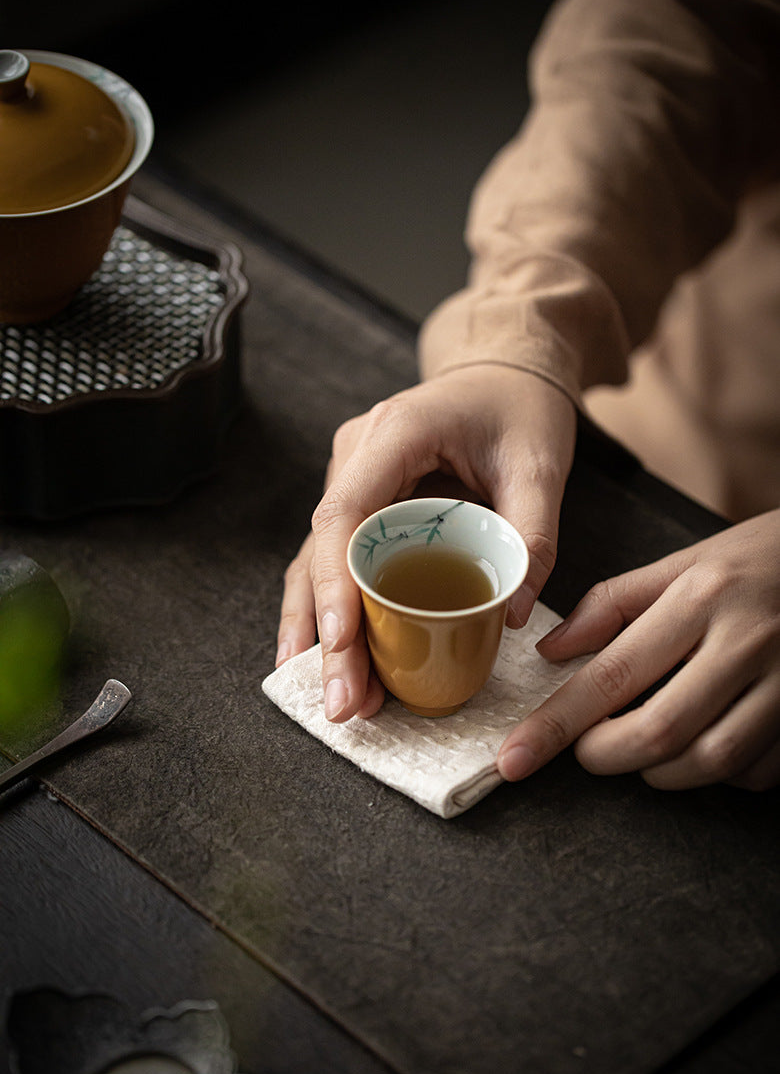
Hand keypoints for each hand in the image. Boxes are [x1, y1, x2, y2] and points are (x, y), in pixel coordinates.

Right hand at [277, 366, 576, 721]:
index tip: (342, 642)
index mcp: (394, 434)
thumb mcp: (542, 464)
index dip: (336, 583)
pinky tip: (327, 664)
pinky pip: (336, 563)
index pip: (346, 514)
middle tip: (343, 702)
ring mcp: (352, 481)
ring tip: (337, 700)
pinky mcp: (363, 504)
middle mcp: (356, 457)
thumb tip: (511, 613)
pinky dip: (331, 614)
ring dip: (321, 633)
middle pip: (322, 552)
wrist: (505, 371)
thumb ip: (534, 533)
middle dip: (326, 632)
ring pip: (316, 564)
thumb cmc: (520, 408)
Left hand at [498, 510, 779, 789]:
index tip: (514, 757)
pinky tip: (707, 743)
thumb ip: (612, 605)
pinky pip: (756, 772)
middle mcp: (747, 640)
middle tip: (589, 750)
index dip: (555, 725)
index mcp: (702, 597)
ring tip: (645, 747)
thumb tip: (550, 650)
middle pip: (658, 731)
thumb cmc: (759, 559)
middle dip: (606, 755)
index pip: (612, 674)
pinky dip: (720, 774)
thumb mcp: (685, 563)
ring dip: (661, 772)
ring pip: (709, 762)